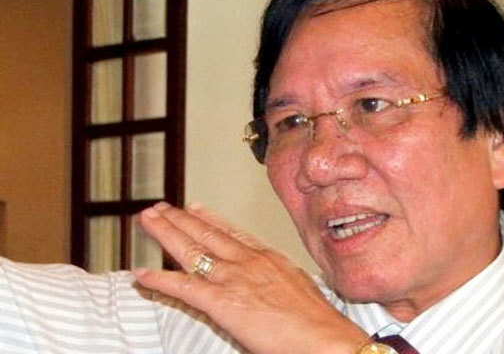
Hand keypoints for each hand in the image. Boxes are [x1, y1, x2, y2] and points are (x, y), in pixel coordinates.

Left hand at [134, 202, 366, 353]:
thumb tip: (271, 282)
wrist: (323, 336)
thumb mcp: (298, 285)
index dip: (207, 218)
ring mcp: (232, 278)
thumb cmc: (317, 319)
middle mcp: (246, 260)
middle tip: (159, 207)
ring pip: (190, 249)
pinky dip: (158, 280)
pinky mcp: (220, 301)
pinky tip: (141, 275)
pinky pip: (181, 286)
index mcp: (266, 256)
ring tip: (146, 220)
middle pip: (205, 233)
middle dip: (178, 219)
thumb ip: (276, 278)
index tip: (193, 207)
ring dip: (164, 233)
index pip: (230, 231)